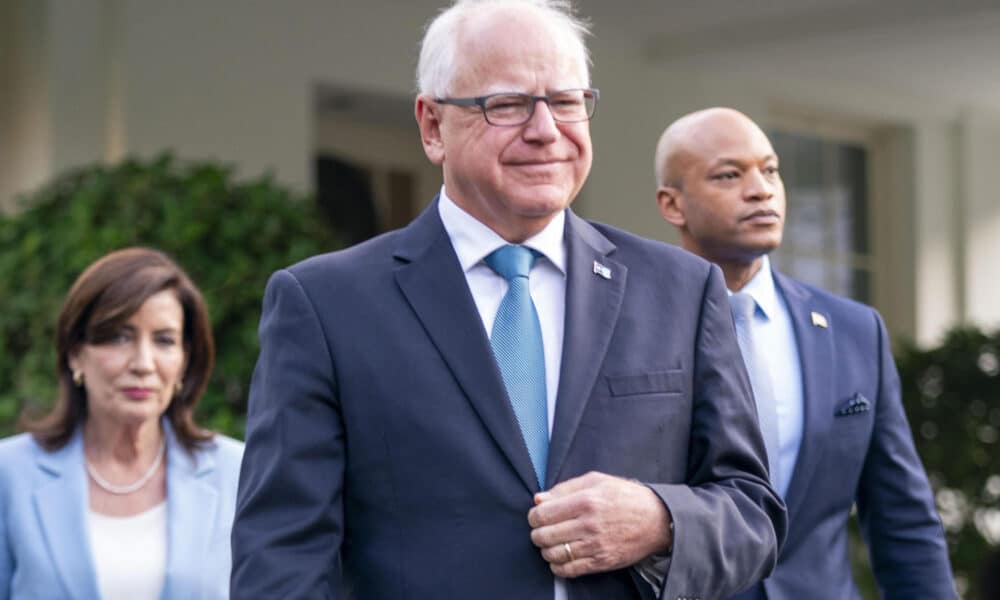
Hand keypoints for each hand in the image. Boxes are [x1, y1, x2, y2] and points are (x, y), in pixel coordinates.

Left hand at [527, 471, 672, 577]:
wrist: (657, 520)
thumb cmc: (626, 497)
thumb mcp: (596, 481)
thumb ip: (565, 488)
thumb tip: (539, 499)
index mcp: (585, 501)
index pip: (543, 514)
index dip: (533, 516)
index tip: (536, 516)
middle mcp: (588, 524)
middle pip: (544, 536)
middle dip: (537, 534)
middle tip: (542, 531)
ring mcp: (595, 546)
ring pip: (553, 555)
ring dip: (546, 550)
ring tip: (552, 544)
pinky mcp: (601, 562)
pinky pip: (569, 570)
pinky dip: (558, 567)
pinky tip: (561, 558)